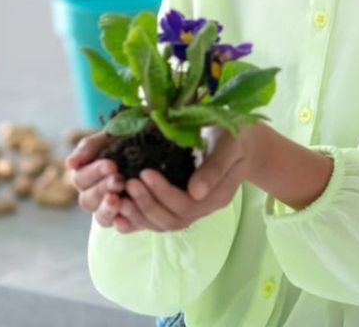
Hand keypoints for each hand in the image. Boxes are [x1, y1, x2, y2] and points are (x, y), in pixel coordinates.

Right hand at [66, 131, 134, 232]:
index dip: (94, 173)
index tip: (111, 165)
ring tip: (119, 200)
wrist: (159, 145)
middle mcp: (97, 195)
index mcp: (88, 176)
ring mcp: (113, 209)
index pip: (81, 179)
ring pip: (102, 218)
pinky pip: (123, 228)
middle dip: (102, 189)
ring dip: (108, 210)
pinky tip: (127, 217)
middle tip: (119, 180)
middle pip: (88, 201)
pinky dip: (123, 224)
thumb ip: (90, 147)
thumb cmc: (131, 139)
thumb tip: (70, 163)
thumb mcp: (111, 137)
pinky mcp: (131, 219)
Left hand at [114, 126, 258, 233]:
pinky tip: (118, 211)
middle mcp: (203, 208)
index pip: (187, 205)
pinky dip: (136, 219)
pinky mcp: (177, 203)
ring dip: (138, 214)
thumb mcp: (230, 144)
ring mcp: (190, 208)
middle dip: (147, 204)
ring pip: (161, 224)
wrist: (240, 138)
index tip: (144, 172)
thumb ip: (215, 167)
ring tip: (119, 196)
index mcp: (218, 195)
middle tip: (127, 183)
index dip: (163, 193)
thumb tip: (196, 192)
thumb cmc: (236, 135)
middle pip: (172, 220)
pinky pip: (156, 219)